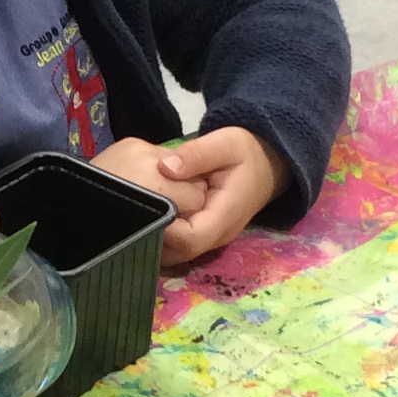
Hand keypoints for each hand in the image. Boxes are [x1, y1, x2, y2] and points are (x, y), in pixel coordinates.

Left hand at [110, 127, 286, 265]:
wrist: (268, 163)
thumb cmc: (245, 151)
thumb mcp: (225, 143)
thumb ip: (197, 154)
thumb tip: (165, 167)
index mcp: (226, 214)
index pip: (191, 239)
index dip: (164, 229)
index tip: (142, 208)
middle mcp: (219, 234)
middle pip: (180, 253)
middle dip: (153, 237)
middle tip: (130, 214)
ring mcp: (212, 238)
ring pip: (177, 253)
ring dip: (154, 239)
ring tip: (134, 215)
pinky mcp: (204, 233)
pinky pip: (179, 244)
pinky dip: (161, 235)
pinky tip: (146, 216)